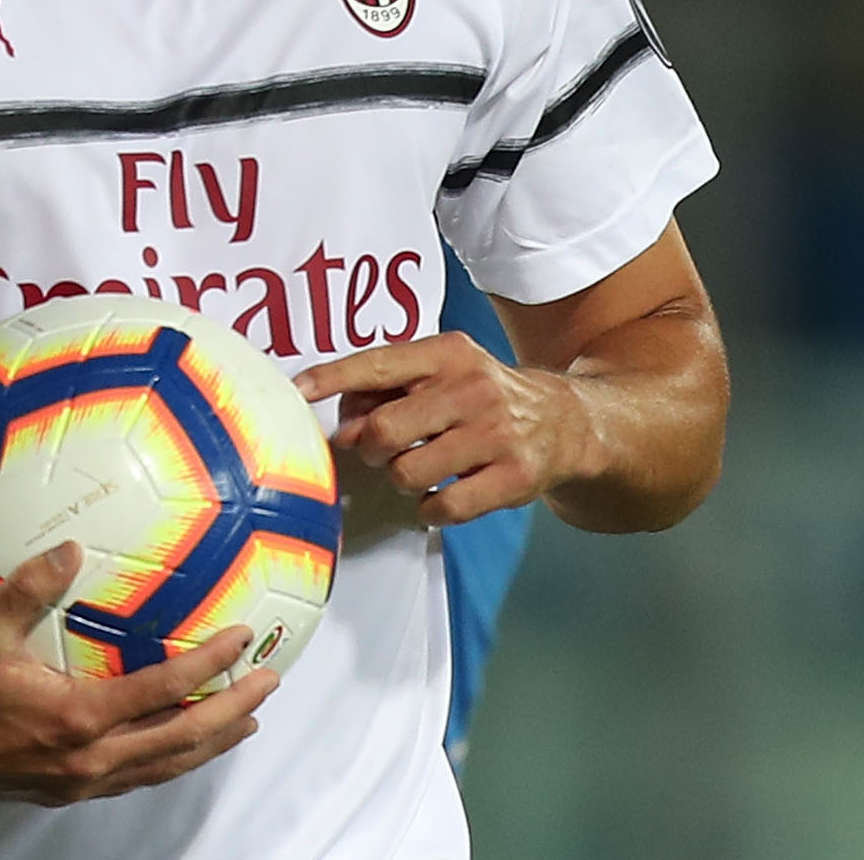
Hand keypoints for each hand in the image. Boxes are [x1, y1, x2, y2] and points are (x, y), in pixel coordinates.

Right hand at [0, 542, 276, 804]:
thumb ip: (33, 585)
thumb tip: (73, 547)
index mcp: (77, 719)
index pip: (165, 692)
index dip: (210, 664)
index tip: (244, 639)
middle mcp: (87, 760)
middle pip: (181, 739)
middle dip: (232, 710)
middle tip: (270, 683)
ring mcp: (77, 781)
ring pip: (163, 767)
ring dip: (209, 742)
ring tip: (245, 719)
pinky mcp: (63, 790)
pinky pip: (134, 778)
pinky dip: (169, 760)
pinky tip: (180, 745)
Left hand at [296, 332, 596, 526]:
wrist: (564, 421)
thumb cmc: (482, 396)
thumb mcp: (442, 373)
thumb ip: (387, 390)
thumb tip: (340, 427)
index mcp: (447, 354)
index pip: (378, 364)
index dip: (333, 378)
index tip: (298, 390)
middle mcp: (472, 388)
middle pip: (383, 429)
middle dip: (368, 448)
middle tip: (379, 450)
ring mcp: (495, 433)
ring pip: (407, 473)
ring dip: (401, 478)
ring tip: (420, 467)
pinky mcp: (513, 476)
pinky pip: (444, 508)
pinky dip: (431, 509)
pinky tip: (443, 494)